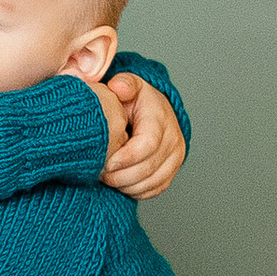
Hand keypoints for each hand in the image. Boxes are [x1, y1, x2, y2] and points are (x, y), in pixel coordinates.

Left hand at [100, 72, 185, 199]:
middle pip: (149, 167)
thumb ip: (124, 84)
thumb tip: (119, 87)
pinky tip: (121, 184)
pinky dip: (137, 191)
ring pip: (153, 181)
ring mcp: (175, 156)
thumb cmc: (135, 100)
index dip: (126, 158)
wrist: (153, 110)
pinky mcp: (172, 170)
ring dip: (127, 185)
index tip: (106, 164)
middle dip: (122, 176)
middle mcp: (173, 138)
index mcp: (161, 118)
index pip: (147, 144)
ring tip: (108, 180)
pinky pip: (156, 189)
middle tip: (100, 175)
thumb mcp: (128, 86)